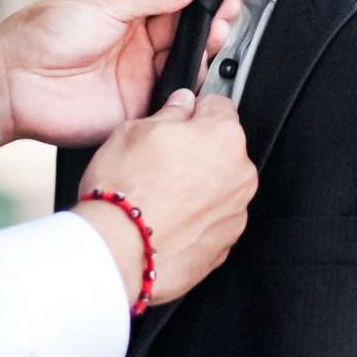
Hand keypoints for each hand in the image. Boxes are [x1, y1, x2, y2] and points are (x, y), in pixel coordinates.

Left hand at [0, 0, 241, 160]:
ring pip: (189, 65)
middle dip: (213, 24)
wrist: (13, 82)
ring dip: (207, 55)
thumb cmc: (45, 33)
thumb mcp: (104, 1)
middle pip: (191, 33)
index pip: (180, 0)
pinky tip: (202, 81)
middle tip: (227, 17)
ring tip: (217, 42)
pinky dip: (191, 93)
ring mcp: (141, 75)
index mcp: (131, 11)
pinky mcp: (139, 107)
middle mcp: (141, 43)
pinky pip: (175, 101)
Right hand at [74, 91, 256, 306]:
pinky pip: (211, 219)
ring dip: (196, 185)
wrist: (117, 251)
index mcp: (223, 136)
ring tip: (158, 193)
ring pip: (218, 186)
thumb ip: (170, 112)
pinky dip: (194, 217)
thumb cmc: (124, 191)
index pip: (218, 105)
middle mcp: (239, 174)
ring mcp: (235, 212)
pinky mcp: (224, 244)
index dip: (193, 110)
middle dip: (196, 150)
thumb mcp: (134, 130)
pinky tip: (165, 217)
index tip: (178, 119)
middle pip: (221, 148)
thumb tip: (181, 105)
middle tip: (159, 161)